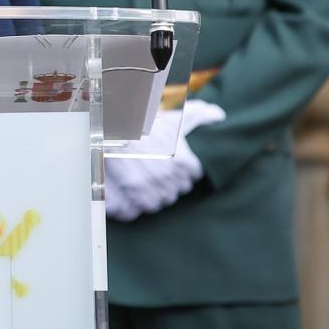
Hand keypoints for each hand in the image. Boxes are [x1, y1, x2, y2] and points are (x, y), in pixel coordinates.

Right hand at [104, 100, 227, 221]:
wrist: (110, 127)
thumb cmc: (143, 123)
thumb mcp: (172, 116)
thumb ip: (199, 115)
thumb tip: (219, 115)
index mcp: (183, 164)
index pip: (192, 176)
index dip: (184, 169)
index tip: (174, 163)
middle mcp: (167, 180)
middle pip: (175, 191)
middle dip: (168, 183)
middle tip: (156, 170)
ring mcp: (147, 192)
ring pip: (156, 203)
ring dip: (150, 195)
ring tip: (142, 182)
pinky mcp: (126, 200)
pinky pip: (132, 213)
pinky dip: (129, 208)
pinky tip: (127, 196)